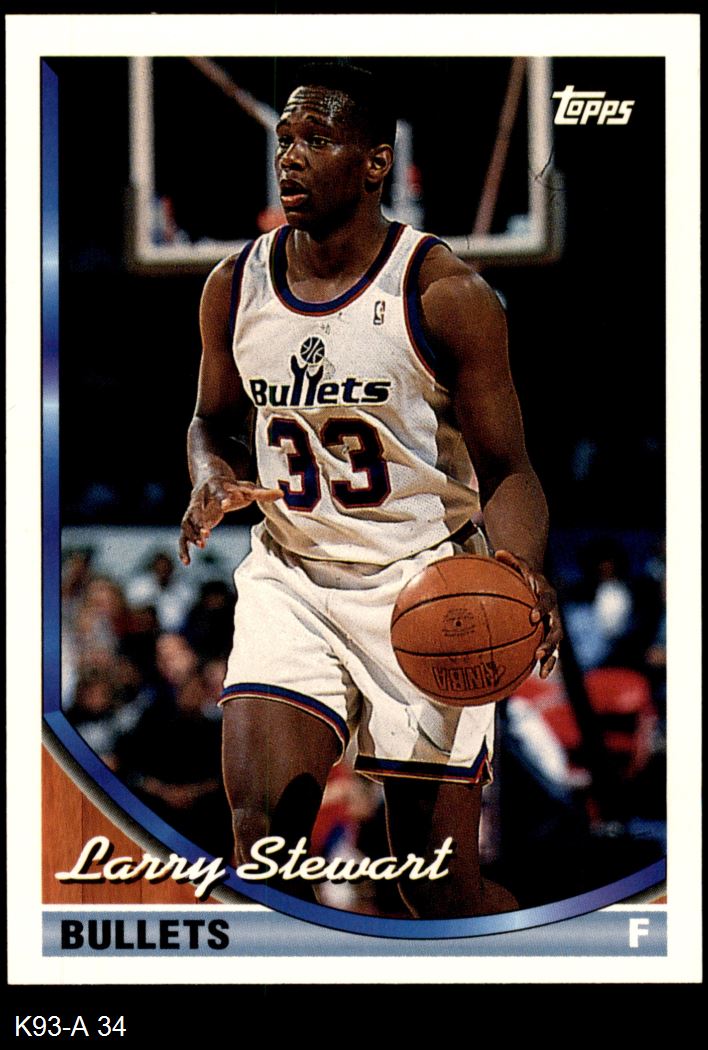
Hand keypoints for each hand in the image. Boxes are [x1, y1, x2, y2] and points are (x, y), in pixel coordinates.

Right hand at [179, 476, 282, 564]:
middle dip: (199, 519)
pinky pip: (183, 536)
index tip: (226, 504)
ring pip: (188, 523)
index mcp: (215, 487)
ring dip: (192, 534)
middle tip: (206, 531)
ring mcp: (193, 511)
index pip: (218, 492)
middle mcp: (200, 498)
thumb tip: (282, 494)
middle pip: (197, 508)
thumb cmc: (231, 486)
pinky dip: (183, 548)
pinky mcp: (189, 522)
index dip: (222, 498)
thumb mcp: (248, 488)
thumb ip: (263, 493)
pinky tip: (186, 562)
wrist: (209, 478)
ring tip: (201, 545)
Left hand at [494, 549, 562, 678]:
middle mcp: (553, 612)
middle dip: (549, 642)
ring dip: (550, 658)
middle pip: (556, 629)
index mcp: (547, 594)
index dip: (541, 608)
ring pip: (556, 645)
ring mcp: (552, 626)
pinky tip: (536, 676)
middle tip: (539, 652)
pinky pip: (549, 653)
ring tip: (541, 673)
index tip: (532, 617)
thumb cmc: (522, 575)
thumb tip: (498, 552)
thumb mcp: (517, 565)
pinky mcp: (548, 637)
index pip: (547, 601)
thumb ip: (510, 560)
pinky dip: (545, 664)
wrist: (535, 584)